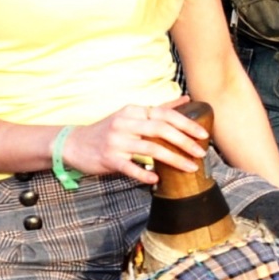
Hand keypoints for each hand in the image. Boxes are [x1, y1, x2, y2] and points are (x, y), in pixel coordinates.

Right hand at [62, 103, 210, 186]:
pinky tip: (157, 180)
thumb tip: (186, 100)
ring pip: (150, 149)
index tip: (204, 134)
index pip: (164, 114)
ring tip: (191, 168)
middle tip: (201, 153)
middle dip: (184, 141)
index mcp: (133, 111)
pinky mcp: (108, 159)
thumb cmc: (110, 131)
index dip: (186, 123)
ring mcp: (116, 141)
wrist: (74, 144)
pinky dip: (144, 173)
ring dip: (173, 159)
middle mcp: (125, 123)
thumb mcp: (132, 116)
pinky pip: (129, 167)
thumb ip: (160, 109)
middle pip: (160, 129)